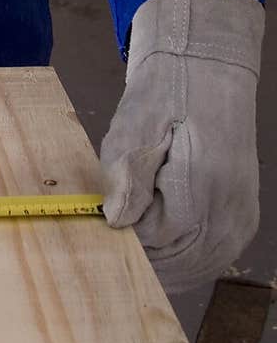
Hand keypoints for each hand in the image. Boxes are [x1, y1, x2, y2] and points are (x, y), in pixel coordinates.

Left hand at [99, 0, 264, 292]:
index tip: (100, 219)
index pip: (152, 242)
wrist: (208, 72)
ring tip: (132, 230)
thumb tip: (116, 222)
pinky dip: (181, 259)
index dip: (121, 235)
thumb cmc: (167, 95)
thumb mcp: (133, 127)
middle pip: (175, 265)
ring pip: (192, 270)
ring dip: (159, 262)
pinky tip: (158, 240)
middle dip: (138, 255)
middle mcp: (228, 213)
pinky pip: (209, 261)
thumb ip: (125, 177)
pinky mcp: (243, 223)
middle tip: (111, 228)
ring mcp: (240, 222)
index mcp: (201, 186)